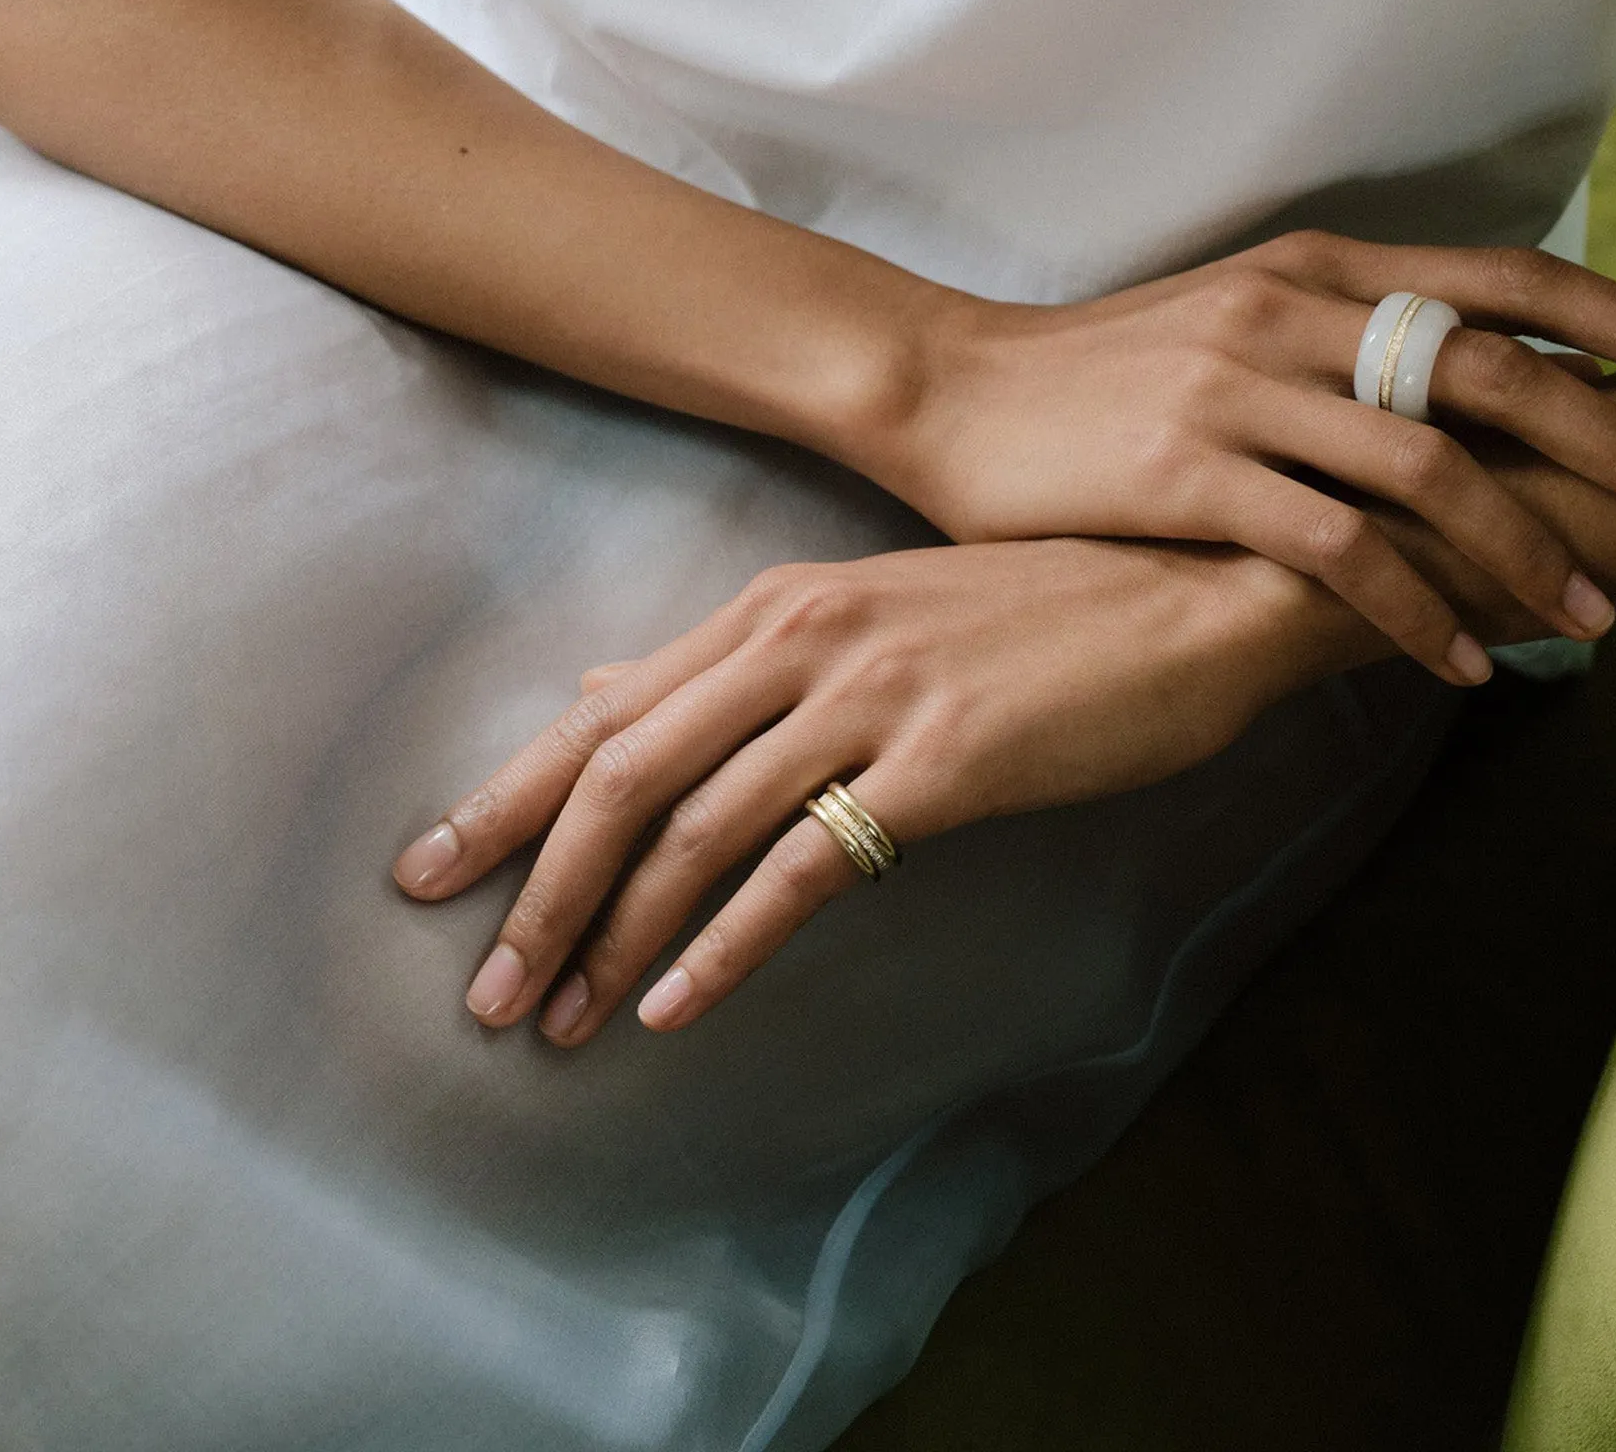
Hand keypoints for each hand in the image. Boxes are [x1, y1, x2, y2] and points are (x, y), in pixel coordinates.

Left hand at [391, 537, 1380, 1039]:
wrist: (1190, 589)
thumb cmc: (1038, 609)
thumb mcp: (870, 610)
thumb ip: (736, 658)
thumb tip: (604, 687)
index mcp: (777, 602)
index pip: (607, 710)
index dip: (507, 797)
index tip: (425, 872)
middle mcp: (801, 635)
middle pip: (623, 769)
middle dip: (537, 887)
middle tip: (481, 993)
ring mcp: (869, 693)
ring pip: (697, 824)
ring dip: (615, 934)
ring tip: (563, 1025)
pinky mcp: (940, 761)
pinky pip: (805, 865)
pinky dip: (727, 943)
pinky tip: (680, 1008)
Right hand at [861, 231, 1615, 684]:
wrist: (954, 387)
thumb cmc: (1106, 369)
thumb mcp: (1238, 319)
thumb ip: (1348, 339)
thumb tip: (1473, 385)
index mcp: (1320, 265)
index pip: (1508, 279)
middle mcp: (1294, 309)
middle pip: (1496, 369)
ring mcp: (1242, 387)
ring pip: (1430, 467)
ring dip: (1526, 549)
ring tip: (1589, 619)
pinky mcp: (1191, 470)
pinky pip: (1336, 549)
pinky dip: (1414, 608)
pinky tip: (1458, 659)